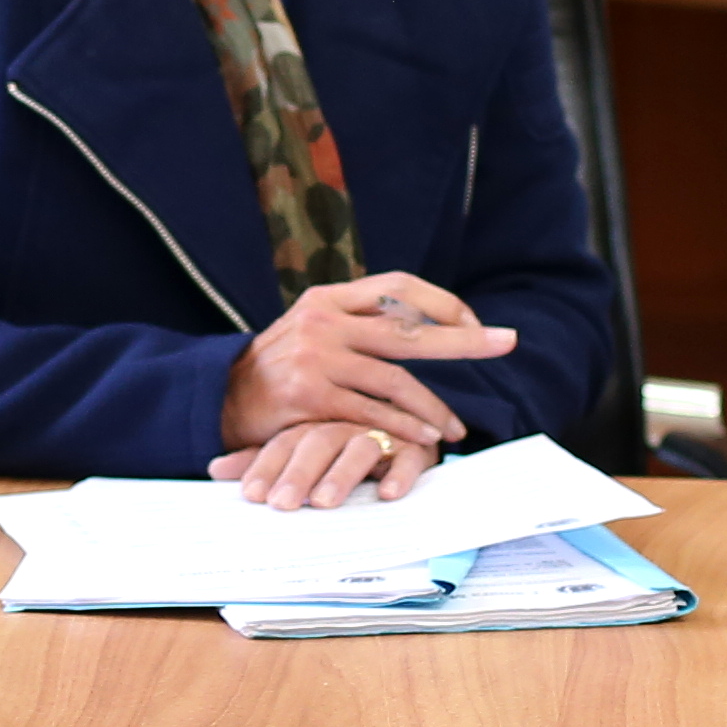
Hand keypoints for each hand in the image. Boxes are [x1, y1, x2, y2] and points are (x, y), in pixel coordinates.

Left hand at [209, 420, 433, 508]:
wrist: (410, 427)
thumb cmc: (348, 448)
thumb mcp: (304, 452)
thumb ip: (265, 461)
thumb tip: (215, 470)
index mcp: (315, 422)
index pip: (284, 442)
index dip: (266, 467)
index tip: (251, 495)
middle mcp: (345, 422)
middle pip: (317, 442)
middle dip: (298, 474)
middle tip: (283, 504)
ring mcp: (383, 432)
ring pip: (359, 447)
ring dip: (341, 475)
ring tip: (325, 502)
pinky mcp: (417, 445)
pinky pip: (408, 457)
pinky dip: (399, 474)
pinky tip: (388, 494)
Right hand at [221, 272, 518, 461]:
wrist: (219, 396)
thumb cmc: (280, 366)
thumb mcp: (313, 328)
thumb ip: (358, 323)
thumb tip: (423, 324)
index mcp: (329, 298)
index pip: (398, 287)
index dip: (441, 304)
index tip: (473, 323)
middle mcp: (324, 321)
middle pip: (409, 329)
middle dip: (465, 339)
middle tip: (507, 341)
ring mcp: (316, 358)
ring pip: (395, 379)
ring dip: (433, 406)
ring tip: (455, 428)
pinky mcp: (310, 397)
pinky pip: (371, 413)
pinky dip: (403, 428)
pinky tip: (424, 439)